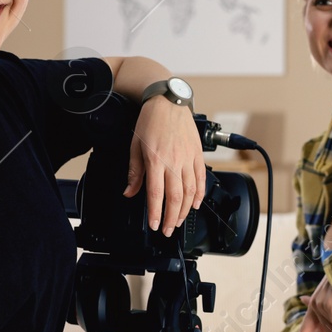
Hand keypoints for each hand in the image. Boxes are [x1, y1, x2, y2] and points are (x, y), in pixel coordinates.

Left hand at [124, 97, 204, 235]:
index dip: (156, 213)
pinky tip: (195, 204)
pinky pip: (201, 178)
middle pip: (176, 198)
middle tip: (168, 230)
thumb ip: (134, 172)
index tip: (155, 225)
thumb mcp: (135, 146)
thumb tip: (130, 192)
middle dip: (172, 218)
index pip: (156, 194)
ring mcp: (188, 159)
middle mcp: (174, 161)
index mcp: (156, 160)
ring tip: (179, 220)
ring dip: (185, 210)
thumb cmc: (151, 120)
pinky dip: (200, 194)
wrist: (169, 101)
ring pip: (190, 192)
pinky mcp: (198, 154)